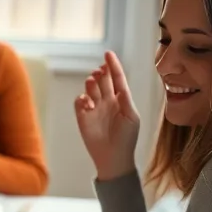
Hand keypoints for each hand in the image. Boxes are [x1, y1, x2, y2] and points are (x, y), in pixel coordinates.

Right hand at [74, 50, 139, 180]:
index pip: (117, 79)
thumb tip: (119, 86)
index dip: (113, 66)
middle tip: (99, 71)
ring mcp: (94, 108)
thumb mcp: (132, 117)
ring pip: (90, 88)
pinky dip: (81, 98)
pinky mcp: (83, 116)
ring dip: (91, 83)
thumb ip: (125, 100)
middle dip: (101, 73)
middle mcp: (107, 101)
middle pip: (103, 80)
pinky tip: (87, 102)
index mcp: (122, 100)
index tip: (108, 53)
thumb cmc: (127, 138)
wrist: (113, 157)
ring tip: (92, 81)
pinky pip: (79, 101)